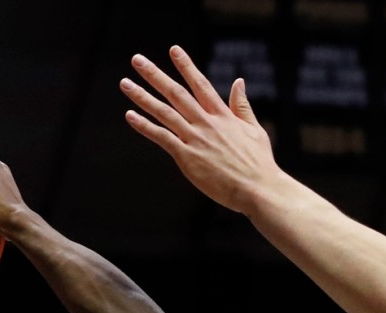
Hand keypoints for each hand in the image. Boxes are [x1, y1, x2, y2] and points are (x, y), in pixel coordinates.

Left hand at [120, 46, 282, 214]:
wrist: (258, 189)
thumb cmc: (259, 164)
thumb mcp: (254, 130)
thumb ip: (242, 105)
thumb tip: (239, 81)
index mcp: (223, 116)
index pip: (200, 84)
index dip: (186, 66)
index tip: (174, 50)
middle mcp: (206, 123)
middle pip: (176, 93)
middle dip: (155, 75)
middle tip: (137, 60)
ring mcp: (196, 139)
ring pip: (164, 112)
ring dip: (143, 96)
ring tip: (125, 83)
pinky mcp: (188, 157)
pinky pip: (162, 138)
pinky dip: (145, 126)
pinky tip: (130, 115)